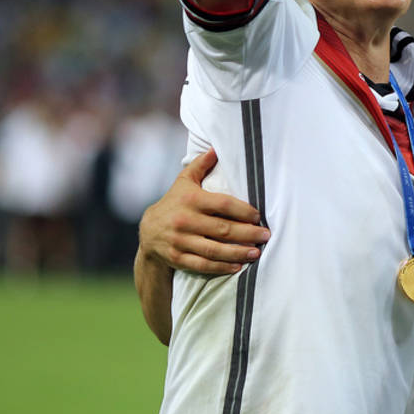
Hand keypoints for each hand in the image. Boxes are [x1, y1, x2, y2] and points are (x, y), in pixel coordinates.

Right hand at [138, 148, 269, 274]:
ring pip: (214, 249)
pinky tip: (238, 266)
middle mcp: (185, 220)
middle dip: (247, 233)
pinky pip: (202, 264)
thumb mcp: (184, 181)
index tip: (258, 216)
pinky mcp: (177, 258)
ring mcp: (180, 241)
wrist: (148, 231)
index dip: (243, 210)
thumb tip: (216, 147)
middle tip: (266, 235)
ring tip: (257, 252)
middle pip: (222, 229)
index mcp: (191, 200)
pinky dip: (221, 266)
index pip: (223, 204)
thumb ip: (201, 164)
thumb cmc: (175, 202)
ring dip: (238, 252)